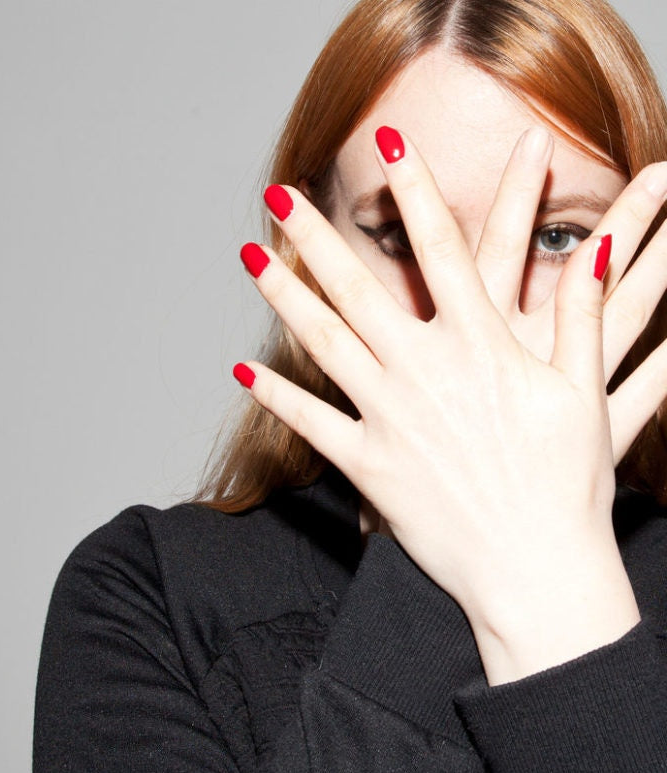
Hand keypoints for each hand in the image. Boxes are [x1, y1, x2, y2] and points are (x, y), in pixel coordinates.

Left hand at [236, 128, 660, 682]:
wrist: (537, 568)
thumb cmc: (568, 483)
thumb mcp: (583, 392)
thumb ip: (577, 317)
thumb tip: (590, 250)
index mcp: (483, 345)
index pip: (443, 249)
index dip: (417, 190)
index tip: (390, 145)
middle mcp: (426, 371)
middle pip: (360, 286)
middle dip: (315, 233)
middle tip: (278, 193)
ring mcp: (390, 417)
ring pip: (323, 342)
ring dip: (284, 295)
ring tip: (249, 257)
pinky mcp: (368, 464)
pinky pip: (311, 423)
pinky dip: (275, 396)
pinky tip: (241, 369)